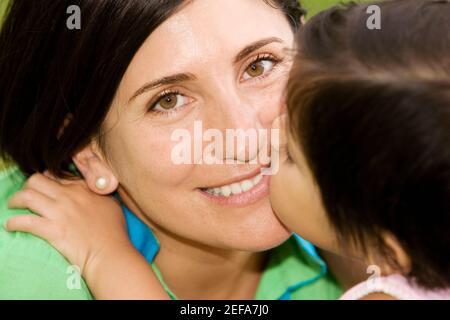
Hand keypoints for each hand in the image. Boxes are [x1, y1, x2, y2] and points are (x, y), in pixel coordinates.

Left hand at [4, 172, 130, 277]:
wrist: (110, 252)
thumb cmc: (115, 232)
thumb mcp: (112, 204)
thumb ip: (99, 194)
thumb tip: (92, 192)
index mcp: (82, 188)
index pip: (56, 174)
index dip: (46, 179)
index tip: (44, 187)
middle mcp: (69, 196)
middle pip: (36, 180)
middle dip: (27, 186)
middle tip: (26, 196)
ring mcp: (59, 212)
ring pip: (27, 196)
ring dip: (16, 200)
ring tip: (13, 207)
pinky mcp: (51, 230)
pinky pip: (24, 221)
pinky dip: (14, 222)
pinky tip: (11, 225)